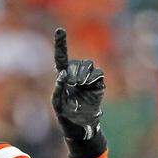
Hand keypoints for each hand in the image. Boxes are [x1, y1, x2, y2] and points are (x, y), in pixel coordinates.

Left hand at [51, 27, 106, 157]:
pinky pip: (99, 75)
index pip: (61, 57)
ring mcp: (87, 79)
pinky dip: (95, 81)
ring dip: (86, 77)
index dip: (61, 43)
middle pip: (79, 63)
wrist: (82, 127)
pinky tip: (92, 91)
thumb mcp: (58, 105)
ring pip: (90, 66)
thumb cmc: (66, 117)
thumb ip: (58, 89)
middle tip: (76, 87)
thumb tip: (62, 75)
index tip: (60, 30)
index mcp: (63, 78)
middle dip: (78, 73)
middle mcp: (75, 75)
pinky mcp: (98, 84)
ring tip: (82, 89)